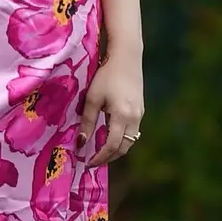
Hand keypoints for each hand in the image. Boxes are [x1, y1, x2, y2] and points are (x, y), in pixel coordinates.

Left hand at [79, 50, 143, 165]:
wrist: (126, 57)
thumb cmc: (106, 75)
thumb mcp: (92, 98)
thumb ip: (87, 122)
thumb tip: (81, 143)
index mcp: (122, 116)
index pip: (113, 146)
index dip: (101, 157)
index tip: (88, 163)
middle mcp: (135, 118)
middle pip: (124, 147)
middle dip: (109, 157)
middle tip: (93, 161)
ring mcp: (140, 114)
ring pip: (130, 140)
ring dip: (116, 148)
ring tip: (100, 151)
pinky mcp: (140, 109)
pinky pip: (132, 131)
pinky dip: (121, 138)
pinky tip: (109, 135)